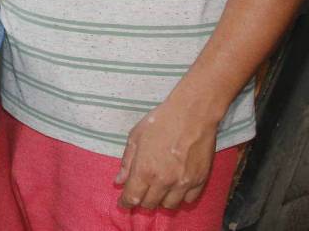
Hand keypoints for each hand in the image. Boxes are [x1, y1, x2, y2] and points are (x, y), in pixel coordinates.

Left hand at [114, 94, 220, 210]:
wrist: (192, 115)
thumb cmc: (160, 122)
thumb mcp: (135, 137)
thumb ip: (127, 162)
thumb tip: (118, 181)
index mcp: (145, 170)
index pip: (132, 197)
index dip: (125, 203)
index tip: (123, 203)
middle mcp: (164, 181)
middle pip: (150, 204)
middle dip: (141, 201)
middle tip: (140, 192)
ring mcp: (184, 183)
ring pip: (170, 205)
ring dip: (161, 200)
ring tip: (157, 190)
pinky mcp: (201, 180)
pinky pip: (189, 200)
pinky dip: (180, 198)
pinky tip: (175, 188)